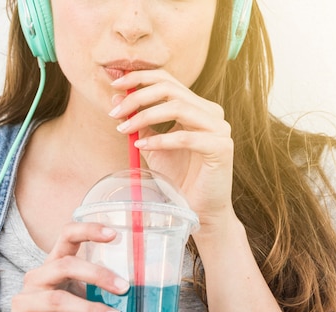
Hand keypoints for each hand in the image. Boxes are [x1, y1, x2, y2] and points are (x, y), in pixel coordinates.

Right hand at [3, 221, 127, 311]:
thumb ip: (99, 292)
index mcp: (50, 267)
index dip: (87, 230)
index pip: (65, 237)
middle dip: (97, 274)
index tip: (114, 234)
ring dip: (91, 310)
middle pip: (64, 266)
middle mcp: (34, 280)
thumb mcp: (78, 301)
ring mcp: (22, 304)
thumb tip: (146, 289)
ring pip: (58, 301)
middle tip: (125, 288)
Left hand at [109, 69, 234, 230]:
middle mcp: (210, 112)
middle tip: (115, 113)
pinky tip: (142, 146)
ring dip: (145, 116)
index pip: (167, 80)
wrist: (199, 209)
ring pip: (178, 108)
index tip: (114, 84)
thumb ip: (140, 123)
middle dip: (137, 97)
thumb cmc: (179, 179)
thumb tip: (116, 100)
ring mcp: (218, 128)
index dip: (139, 78)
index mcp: (196, 107)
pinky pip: (186, 137)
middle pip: (170, 89)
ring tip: (124, 129)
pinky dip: (160, 140)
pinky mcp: (221, 147)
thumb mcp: (153, 146)